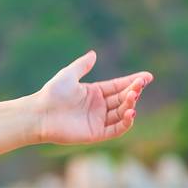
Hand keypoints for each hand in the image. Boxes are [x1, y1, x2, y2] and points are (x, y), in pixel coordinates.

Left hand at [32, 50, 152, 146]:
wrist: (39, 114)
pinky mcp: (96, 134)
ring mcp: (98, 120)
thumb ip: (82, 65)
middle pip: (123, 98)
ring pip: (122, 113)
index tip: (148, 76)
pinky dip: (126, 123)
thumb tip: (94, 54)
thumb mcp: (68, 75)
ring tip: (132, 97)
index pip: (119, 86)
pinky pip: (116, 130)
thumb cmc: (51, 94)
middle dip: (133, 92)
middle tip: (139, 85)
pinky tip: (131, 112)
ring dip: (130, 105)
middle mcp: (98, 107)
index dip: (133, 81)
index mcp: (94, 93)